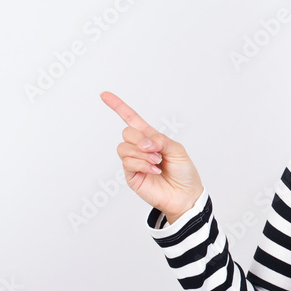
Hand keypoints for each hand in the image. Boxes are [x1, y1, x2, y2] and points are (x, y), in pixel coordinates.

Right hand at [101, 91, 203, 221]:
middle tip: (156, 151)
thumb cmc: (184, 172)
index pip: (131, 119)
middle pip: (126, 133)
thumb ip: (160, 140)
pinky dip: (141, 164)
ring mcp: (134, 162)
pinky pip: (128, 162)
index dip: (118, 106)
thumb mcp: (177, 149)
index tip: (104, 95)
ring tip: (156, 162)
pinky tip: (154, 171)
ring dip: (142, 154)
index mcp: (151, 138)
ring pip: (124, 147)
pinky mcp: (131, 175)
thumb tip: (144, 141)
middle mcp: (140, 148)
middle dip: (140, 140)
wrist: (185, 195)